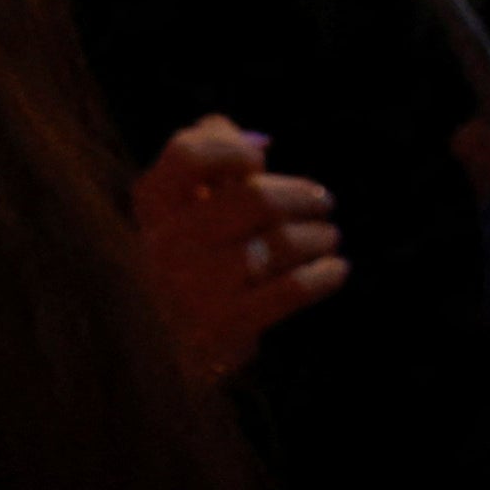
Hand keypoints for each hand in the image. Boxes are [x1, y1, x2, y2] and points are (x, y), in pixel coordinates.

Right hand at [128, 115, 342, 383]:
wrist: (166, 350)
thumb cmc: (188, 260)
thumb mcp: (182, 208)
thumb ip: (209, 160)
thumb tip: (258, 139)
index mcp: (152, 207)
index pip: (188, 155)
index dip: (233, 149)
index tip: (261, 159)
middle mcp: (166, 245)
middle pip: (254, 198)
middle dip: (300, 196)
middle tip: (323, 202)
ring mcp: (193, 288)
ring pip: (278, 244)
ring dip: (317, 237)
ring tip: (329, 237)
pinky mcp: (223, 327)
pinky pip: (289, 290)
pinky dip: (322, 276)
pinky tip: (336, 270)